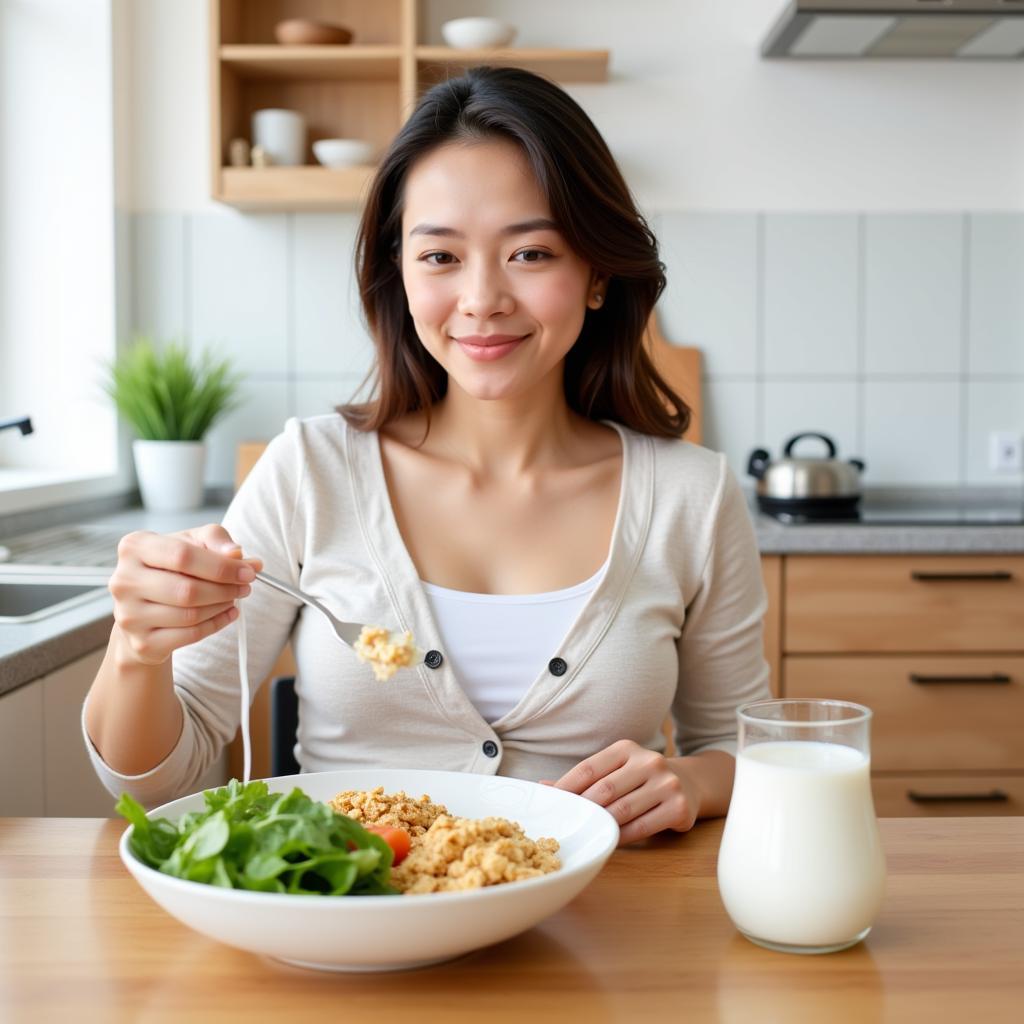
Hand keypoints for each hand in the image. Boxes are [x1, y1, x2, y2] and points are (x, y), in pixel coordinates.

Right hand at [108, 524, 262, 666]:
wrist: (144, 607)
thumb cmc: (171, 568)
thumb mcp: (192, 542)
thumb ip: (215, 540)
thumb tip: (237, 553)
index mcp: (134, 547)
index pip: (183, 555)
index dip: (221, 566)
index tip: (248, 571)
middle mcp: (124, 580)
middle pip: (187, 589)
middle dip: (225, 589)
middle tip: (245, 587)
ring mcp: (129, 615)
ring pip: (190, 615)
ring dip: (222, 606)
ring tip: (234, 598)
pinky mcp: (142, 642)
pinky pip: (190, 635)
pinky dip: (216, 625)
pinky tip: (228, 614)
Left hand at [544, 740, 701, 845]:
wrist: (690, 783)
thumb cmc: (641, 779)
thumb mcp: (616, 769)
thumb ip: (585, 779)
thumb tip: (544, 788)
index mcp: (626, 748)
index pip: (589, 768)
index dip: (566, 787)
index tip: (552, 803)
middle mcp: (649, 761)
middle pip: (604, 791)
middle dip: (584, 810)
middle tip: (568, 824)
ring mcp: (666, 784)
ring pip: (622, 811)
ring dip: (602, 825)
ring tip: (588, 833)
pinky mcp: (679, 807)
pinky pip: (642, 827)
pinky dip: (622, 837)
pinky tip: (611, 840)